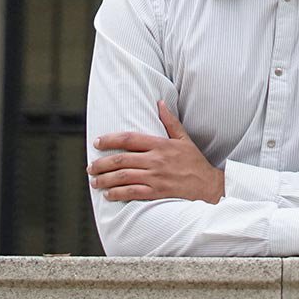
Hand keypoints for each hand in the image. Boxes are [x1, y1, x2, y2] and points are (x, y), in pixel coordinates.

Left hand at [88, 101, 223, 202]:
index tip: (97, 142)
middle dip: (102, 163)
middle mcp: (155, 160)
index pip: (130, 139)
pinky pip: (133, 193)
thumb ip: (170, 121)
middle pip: (122, 159)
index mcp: (160, 145)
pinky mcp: (157, 192)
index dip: (110, 140)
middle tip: (90, 167)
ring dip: (106, 179)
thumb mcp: (184, 139)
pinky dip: (118, 193)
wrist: (209, 186)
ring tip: (95, 181)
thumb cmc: (195, 162)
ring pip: (124, 177)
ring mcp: (156, 177)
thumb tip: (160, 103)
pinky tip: (108, 194)